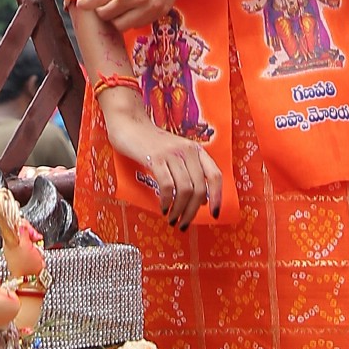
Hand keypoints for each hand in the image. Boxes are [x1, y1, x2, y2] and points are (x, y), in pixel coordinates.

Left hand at [77, 0, 203, 30]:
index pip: (98, 0)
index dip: (86, 4)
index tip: (81, 3)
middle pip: (107, 15)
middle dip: (101, 9)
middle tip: (103, 1)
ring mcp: (149, 8)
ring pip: (121, 25)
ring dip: (115, 17)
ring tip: (118, 5)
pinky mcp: (159, 14)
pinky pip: (137, 24)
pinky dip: (130, 18)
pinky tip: (133, 6)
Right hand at [100, 93, 223, 229]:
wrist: (130, 124)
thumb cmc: (151, 143)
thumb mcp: (176, 155)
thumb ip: (190, 173)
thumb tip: (202, 200)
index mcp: (196, 150)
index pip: (215, 175)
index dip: (217, 197)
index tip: (214, 214)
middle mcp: (188, 150)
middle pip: (200, 188)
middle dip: (192, 211)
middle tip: (183, 223)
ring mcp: (172, 154)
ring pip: (185, 190)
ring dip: (179, 210)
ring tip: (172, 219)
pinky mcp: (156, 158)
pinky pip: (168, 186)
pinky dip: (167, 201)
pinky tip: (163, 207)